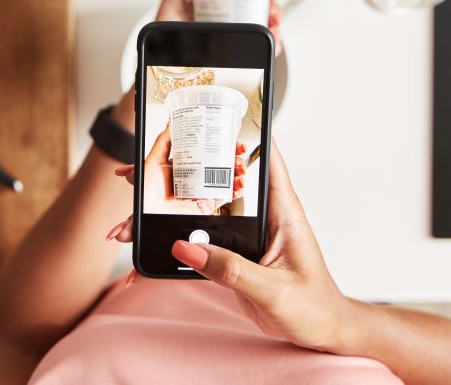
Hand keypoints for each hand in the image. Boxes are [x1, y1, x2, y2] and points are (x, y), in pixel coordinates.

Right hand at [108, 140, 347, 353]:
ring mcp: (245, 234)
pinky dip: (171, 247)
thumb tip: (187, 248)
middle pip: (215, 182)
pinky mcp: (233, 254)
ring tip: (128, 218)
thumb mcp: (274, 290)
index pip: (263, 158)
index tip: (203, 118)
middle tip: (136, 174)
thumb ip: (232, 270)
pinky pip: (198, 244)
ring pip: (199, 212)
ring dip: (164, 212)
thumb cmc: (314, 307)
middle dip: (175, 174)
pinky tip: (146, 252)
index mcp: (282, 210)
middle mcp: (261, 215)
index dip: (236, 133)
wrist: (322, 332)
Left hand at [137, 126, 246, 215]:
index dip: (221, 145)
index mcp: (184, 166)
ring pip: (226, 179)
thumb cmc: (147, 194)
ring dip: (238, 173)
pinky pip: (225, 197)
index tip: (231, 141)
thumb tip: (170, 123)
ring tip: (240, 170)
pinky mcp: (206, 205)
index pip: (207, 152)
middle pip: (220, 164)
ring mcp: (202, 191)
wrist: (148, 217)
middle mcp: (195, 178)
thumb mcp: (152, 162)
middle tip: (239, 153)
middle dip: (234, 158)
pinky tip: (239, 184)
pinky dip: (236, 191)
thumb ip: (162, 142)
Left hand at [156, 0, 284, 52]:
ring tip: (274, 29)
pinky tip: (273, 45)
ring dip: (276, 27)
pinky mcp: (234, 54)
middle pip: (261, 8)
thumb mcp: (170, 3)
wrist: (160, 63)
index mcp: (216, 3)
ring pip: (263, 29)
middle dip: (275, 7)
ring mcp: (232, 36)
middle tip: (275, 11)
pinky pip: (257, 49)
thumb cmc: (163, 36)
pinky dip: (271, 47)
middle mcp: (228, 19)